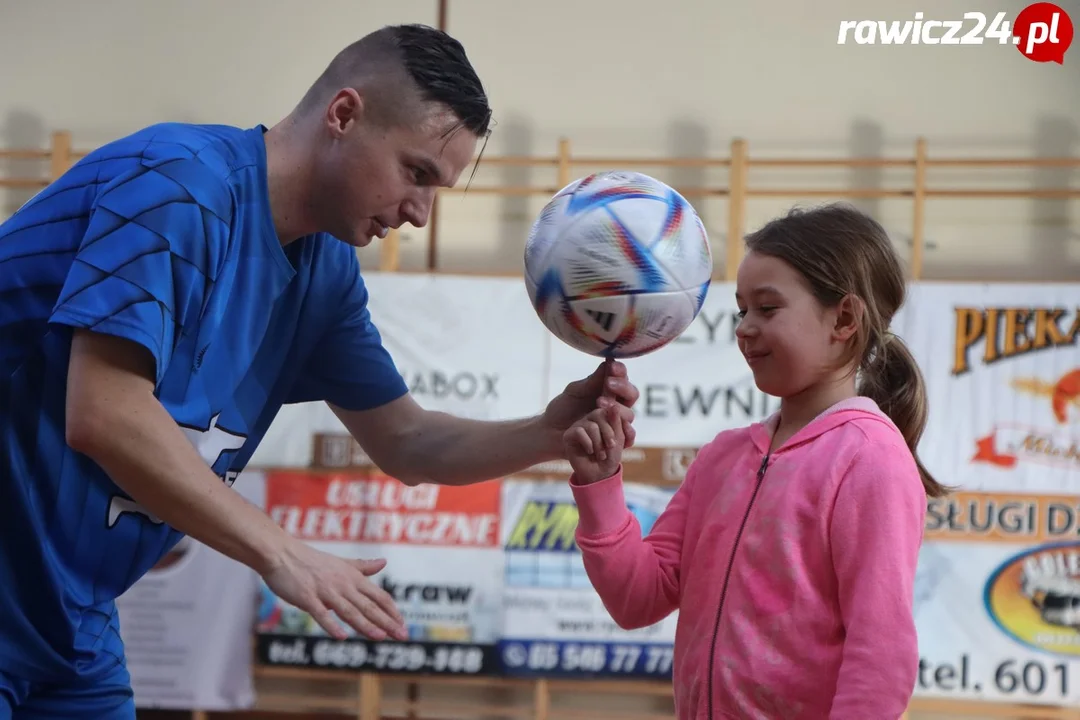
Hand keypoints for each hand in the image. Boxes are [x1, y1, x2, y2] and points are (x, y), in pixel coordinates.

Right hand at [262, 539, 407, 641]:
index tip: (402, 624)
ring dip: (365, 624)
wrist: (282, 554)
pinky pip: (320, 613)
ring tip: (381, 637)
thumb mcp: (341, 562)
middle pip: (369, 605)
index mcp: (352, 577)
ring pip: (349, 610)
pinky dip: (331, 625)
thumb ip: (363, 566)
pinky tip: (341, 636)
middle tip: (403, 636)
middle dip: (387, 621)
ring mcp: (325, 591)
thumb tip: (384, 563)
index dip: (392, 610)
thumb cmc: (311, 560)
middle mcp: (343, 584)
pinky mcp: (307, 597)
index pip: (378, 596)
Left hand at [544, 360, 638, 446]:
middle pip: (631, 394)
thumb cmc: (563, 408)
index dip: (620, 371)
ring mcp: (616, 422)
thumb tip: (608, 363)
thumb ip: (591, 381)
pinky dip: (627, 433)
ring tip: (600, 402)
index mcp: (609, 390)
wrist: (552, 432)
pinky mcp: (614, 440)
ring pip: (629, 415)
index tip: (611, 367)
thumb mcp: (574, 391)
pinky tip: (620, 427)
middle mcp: (617, 405)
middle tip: (608, 384)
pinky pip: (628, 438)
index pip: (622, 377)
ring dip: (617, 408)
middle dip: (622, 387)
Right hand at [565, 404, 628, 484]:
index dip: (616, 424)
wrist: (599, 474)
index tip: (618, 439)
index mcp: (603, 417)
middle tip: (611, 446)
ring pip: (591, 426)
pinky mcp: (569, 435)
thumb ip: (617, 422)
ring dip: (599, 443)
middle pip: (600, 414)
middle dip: (608, 433)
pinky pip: (579, 432)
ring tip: (600, 454)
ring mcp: (579, 426)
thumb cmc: (610, 455)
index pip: (609, 409)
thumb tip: (613, 406)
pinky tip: (589, 451)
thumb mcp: (619, 438)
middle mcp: (590, 419)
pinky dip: (588, 444)